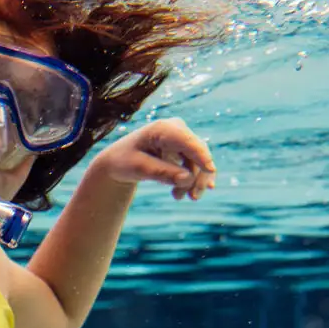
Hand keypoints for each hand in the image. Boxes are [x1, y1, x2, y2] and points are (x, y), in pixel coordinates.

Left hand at [92, 118, 214, 200]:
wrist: (118, 161)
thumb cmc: (124, 161)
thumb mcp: (138, 169)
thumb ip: (162, 173)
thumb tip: (187, 178)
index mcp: (162, 128)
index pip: (187, 141)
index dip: (200, 155)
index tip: (210, 170)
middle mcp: (176, 129)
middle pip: (197, 153)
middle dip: (197, 176)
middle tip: (193, 198)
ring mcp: (181, 138)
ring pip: (198, 161)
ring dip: (192, 182)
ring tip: (178, 197)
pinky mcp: (183, 149)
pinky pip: (194, 165)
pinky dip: (191, 180)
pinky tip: (185, 193)